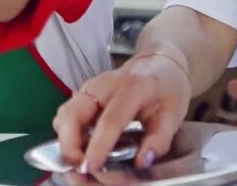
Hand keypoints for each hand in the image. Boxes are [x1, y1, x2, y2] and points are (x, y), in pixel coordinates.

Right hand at [53, 54, 190, 173]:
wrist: (157, 67)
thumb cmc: (165, 92)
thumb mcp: (173, 116)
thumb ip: (159, 141)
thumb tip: (141, 162)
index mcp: (131, 89)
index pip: (109, 120)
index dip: (98, 146)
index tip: (91, 168)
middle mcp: (102, 84)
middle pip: (73, 114)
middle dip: (69, 144)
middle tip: (78, 168)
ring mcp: (88, 88)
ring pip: (64, 114)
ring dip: (65, 141)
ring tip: (79, 162)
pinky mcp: (81, 94)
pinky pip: (66, 116)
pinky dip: (67, 135)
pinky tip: (80, 149)